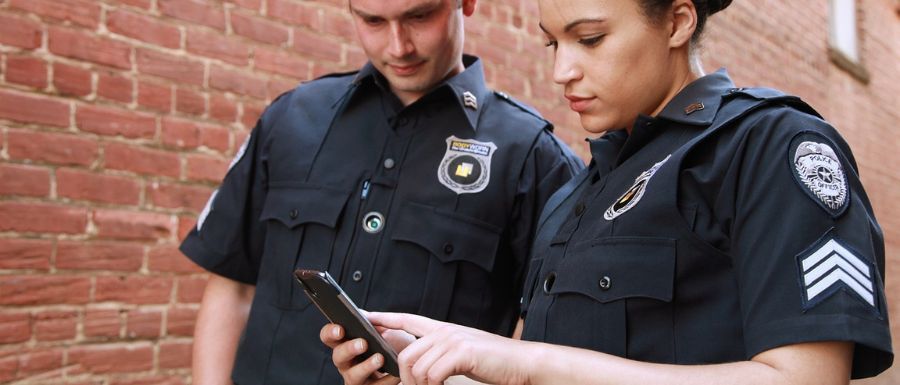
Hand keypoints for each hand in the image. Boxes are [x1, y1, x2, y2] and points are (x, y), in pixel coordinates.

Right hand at [320, 321, 414, 384]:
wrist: (414, 361)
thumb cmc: (397, 343)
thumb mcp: (387, 329)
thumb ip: (373, 322)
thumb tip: (362, 315)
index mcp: (346, 342)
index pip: (329, 336)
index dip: (330, 332)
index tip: (340, 329)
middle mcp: (347, 362)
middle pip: (337, 356)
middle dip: (348, 349)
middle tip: (363, 343)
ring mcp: (356, 378)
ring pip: (352, 375)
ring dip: (365, 366)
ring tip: (380, 358)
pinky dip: (385, 380)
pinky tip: (395, 373)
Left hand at [367, 312, 532, 384]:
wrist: (521, 362)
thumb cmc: (493, 361)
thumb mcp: (461, 351)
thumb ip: (439, 353)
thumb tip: (417, 364)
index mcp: (443, 328)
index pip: (407, 319)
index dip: (385, 318)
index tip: (366, 317)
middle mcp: (445, 331)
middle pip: (406, 353)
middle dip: (405, 378)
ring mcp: (453, 340)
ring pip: (417, 367)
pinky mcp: (462, 353)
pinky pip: (432, 375)